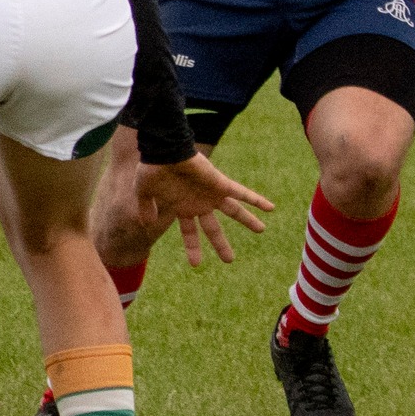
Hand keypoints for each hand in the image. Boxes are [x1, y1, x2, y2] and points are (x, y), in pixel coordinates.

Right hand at [134, 151, 273, 266]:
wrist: (163, 150)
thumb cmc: (152, 169)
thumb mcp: (143, 192)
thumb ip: (145, 208)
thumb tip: (147, 224)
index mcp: (183, 207)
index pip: (190, 232)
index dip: (193, 247)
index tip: (196, 264)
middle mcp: (199, 203)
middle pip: (213, 228)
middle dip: (221, 244)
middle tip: (229, 260)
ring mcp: (211, 194)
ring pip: (234, 211)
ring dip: (248, 220)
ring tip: (261, 230)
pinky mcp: (220, 183)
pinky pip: (242, 193)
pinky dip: (256, 200)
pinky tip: (271, 208)